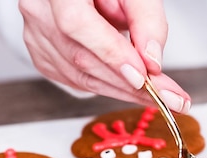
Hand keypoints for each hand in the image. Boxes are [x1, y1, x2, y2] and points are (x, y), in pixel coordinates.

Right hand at [19, 0, 190, 112]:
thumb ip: (146, 18)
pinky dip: (107, 86)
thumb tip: (152, 61)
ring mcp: (36, 35)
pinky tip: (130, 87)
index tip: (143, 77)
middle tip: (170, 98)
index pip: (77, 24)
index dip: (111, 54)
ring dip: (123, 91)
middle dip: (130, 85)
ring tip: (160, 96)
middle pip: (81, 58)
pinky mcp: (43, 54)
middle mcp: (39, 10)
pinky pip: (76, 80)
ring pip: (79, 76)